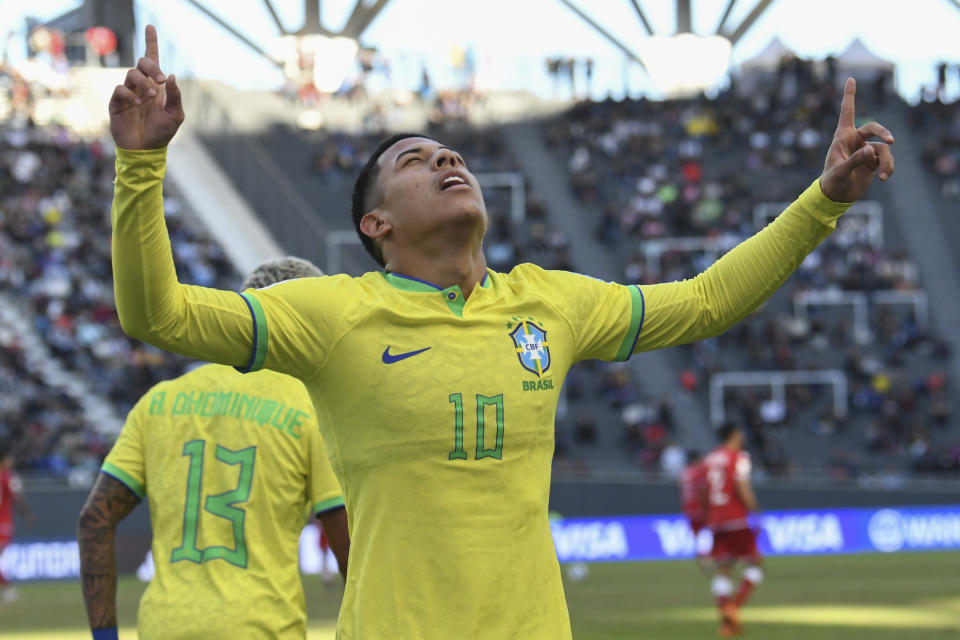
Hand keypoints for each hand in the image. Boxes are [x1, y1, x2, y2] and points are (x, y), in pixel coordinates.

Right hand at [109, 25, 183, 149]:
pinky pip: (120, 90)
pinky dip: (130, 94)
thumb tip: (172, 76)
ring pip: (131, 74)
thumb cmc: (162, 132)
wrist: (146, 150)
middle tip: (161, 80)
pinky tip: (138, 103)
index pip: (152, 59)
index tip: (150, 26)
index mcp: (157, 86)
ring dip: (143, 83)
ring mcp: (129, 93)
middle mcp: (142, 85)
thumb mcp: (175, 115)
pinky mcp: (117, 102)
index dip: (151, 42)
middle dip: (152, 66)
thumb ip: (175, 96)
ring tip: (151, 97)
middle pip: (142, 63)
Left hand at [819, 78, 893, 202]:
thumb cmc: (832, 182)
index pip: (847, 112)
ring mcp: (865, 150)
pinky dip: (887, 168)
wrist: (836, 197)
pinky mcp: (873, 161)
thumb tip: (871, 150)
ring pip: (883, 148)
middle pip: (874, 128)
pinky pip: (886, 159)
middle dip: (883, 133)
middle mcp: (855, 140)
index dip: (850, 96)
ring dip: (886, 161)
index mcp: (842, 137)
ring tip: (883, 176)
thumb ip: (855, 160)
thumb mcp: (841, 171)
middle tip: (890, 140)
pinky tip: (884, 178)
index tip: (850, 78)